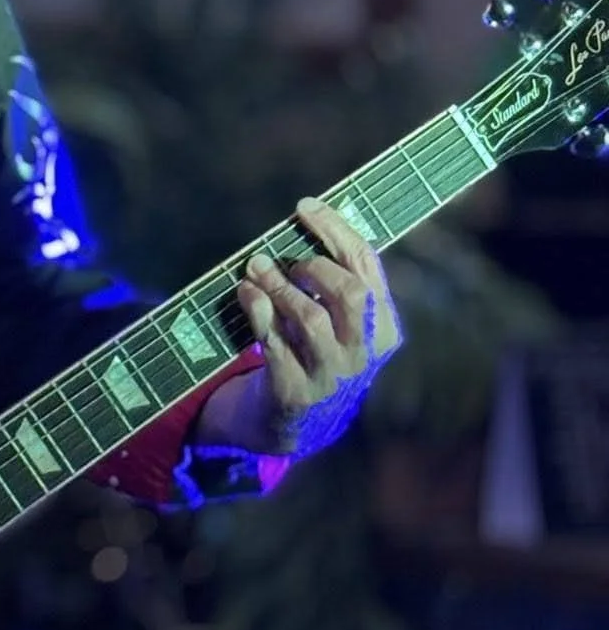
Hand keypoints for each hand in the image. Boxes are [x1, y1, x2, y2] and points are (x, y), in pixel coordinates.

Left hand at [225, 196, 402, 458]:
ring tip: (254, 268)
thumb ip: (328, 279)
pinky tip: (246, 294)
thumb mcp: (332, 321)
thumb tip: (308, 216)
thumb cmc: (310, 353)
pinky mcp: (296, 395)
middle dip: (312, 265)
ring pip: (310, 318)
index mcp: (382, 326)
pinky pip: (277, 346)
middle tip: (285, 259)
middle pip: (349, 293)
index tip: (304, 205)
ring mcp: (332, 378)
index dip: (335, 229)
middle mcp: (364, 354)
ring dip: (277, 285)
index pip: (366, 266)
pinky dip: (259, 313)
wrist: (293, 424)